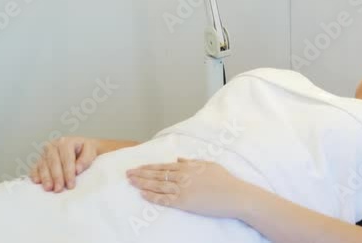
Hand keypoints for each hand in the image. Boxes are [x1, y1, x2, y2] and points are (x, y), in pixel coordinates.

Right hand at [29, 136, 101, 191]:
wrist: (79, 146)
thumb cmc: (85, 150)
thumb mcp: (90, 151)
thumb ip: (86, 159)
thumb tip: (77, 169)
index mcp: (66, 142)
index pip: (67, 158)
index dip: (68, 173)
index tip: (70, 185)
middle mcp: (53, 145)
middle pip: (53, 162)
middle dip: (56, 177)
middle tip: (59, 189)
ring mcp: (44, 152)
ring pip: (43, 165)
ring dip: (46, 178)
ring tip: (49, 188)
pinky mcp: (38, 160)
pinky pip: (35, 167)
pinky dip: (35, 174)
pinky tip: (37, 181)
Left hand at [127, 158, 247, 218]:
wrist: (235, 195)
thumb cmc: (225, 180)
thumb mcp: (209, 165)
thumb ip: (193, 162)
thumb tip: (179, 159)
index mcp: (189, 166)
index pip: (164, 166)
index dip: (149, 167)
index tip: (138, 167)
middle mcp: (183, 176)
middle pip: (157, 175)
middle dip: (141, 174)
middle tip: (127, 174)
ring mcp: (183, 189)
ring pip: (158, 185)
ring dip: (143, 183)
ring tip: (131, 182)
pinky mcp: (184, 202)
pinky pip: (164, 199)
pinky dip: (152, 196)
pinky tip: (143, 194)